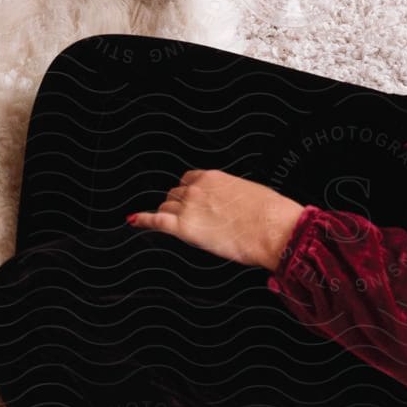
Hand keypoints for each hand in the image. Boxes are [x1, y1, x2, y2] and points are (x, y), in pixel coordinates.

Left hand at [127, 171, 304, 270]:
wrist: (273, 228)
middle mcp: (197, 189)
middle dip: (178, 206)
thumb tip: (235, 205)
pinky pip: (155, 221)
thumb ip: (233, 196)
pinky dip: (142, 220)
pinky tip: (133, 221)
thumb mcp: (251, 194)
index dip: (187, 193)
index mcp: (213, 177)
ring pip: (166, 208)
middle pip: (174, 196)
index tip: (189, 201)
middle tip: (188, 219)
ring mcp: (189, 207)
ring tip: (173, 226)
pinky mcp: (184, 227)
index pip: (187, 180)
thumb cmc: (270, 214)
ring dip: (168, 216)